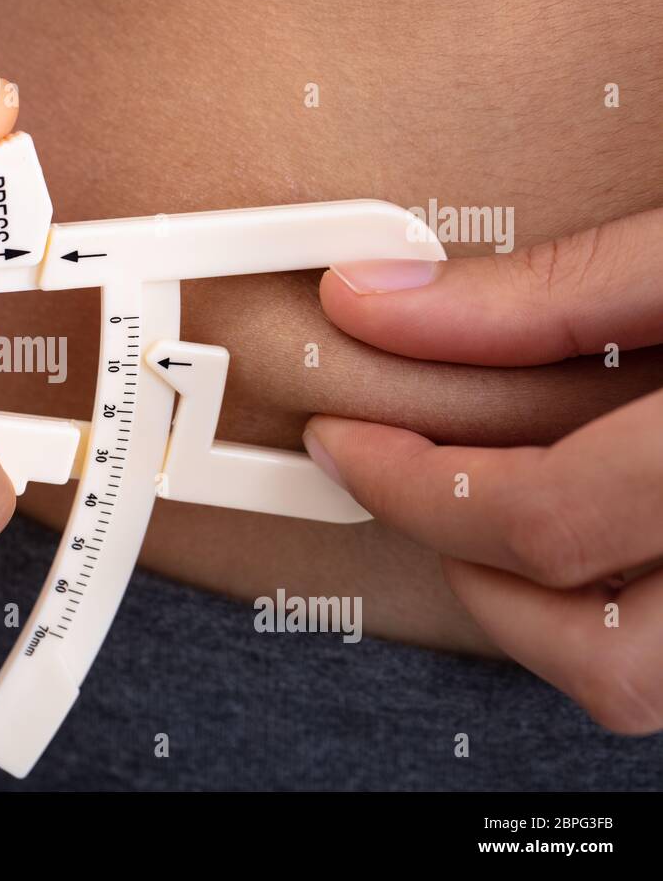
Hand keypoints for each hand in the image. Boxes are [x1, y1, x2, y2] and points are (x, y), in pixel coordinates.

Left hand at [302, 207, 662, 731]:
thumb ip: (552, 293)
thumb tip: (382, 302)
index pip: (546, 517)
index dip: (411, 480)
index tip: (348, 433)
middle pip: (607, 656)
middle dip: (476, 570)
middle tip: (408, 478)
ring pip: (652, 686)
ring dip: (546, 616)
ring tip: (496, 514)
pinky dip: (617, 609)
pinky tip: (597, 528)